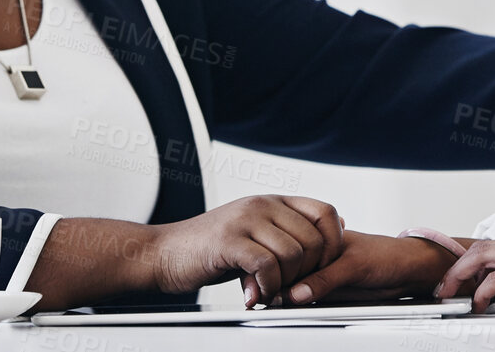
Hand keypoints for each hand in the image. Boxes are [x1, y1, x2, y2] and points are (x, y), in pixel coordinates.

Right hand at [143, 195, 344, 306]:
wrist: (162, 254)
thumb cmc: (208, 249)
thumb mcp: (253, 234)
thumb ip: (287, 234)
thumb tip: (331, 235)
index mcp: (272, 201)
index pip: (326, 212)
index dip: (332, 243)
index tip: (320, 268)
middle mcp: (262, 204)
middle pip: (313, 239)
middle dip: (308, 272)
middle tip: (289, 288)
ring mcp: (245, 219)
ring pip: (293, 254)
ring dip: (285, 283)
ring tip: (268, 292)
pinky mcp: (229, 240)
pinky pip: (267, 265)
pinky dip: (267, 287)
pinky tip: (253, 294)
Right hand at [287, 231, 457, 303]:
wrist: (408, 271)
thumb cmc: (386, 255)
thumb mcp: (353, 265)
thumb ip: (325, 278)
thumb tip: (297, 293)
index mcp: (321, 237)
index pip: (291, 252)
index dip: (281, 267)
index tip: (272, 282)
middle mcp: (319, 255)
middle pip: (291, 272)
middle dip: (284, 283)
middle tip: (273, 295)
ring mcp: (322, 274)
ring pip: (297, 287)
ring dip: (291, 296)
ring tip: (284, 301)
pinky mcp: (328, 291)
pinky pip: (310, 300)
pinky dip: (303, 304)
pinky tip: (299, 306)